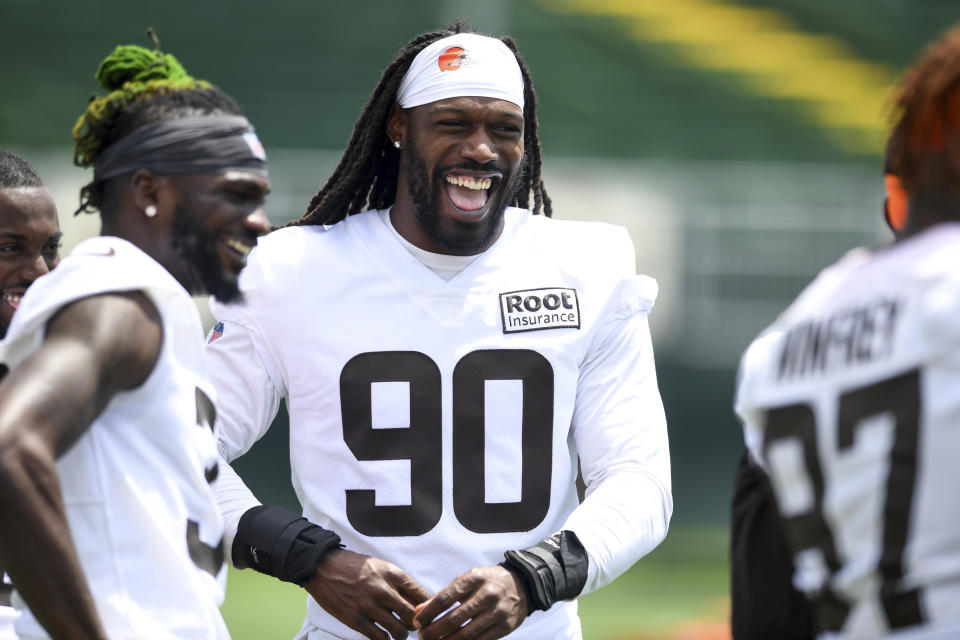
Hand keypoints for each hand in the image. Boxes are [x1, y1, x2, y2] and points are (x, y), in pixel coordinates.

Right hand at [305, 548, 430, 639]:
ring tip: (399, 632)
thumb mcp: (380, 566)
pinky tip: (383, 635)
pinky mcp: (356, 620)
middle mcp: (383, 590)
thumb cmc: (353, 566)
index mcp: (392, 574)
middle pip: (413, 615)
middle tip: (412, 624)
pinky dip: (384, 639)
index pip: (421, 594)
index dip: (427, 606)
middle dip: (416, 622)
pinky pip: (379, 637)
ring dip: (401, 634)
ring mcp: (369, 606)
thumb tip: (416, 599)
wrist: (323, 568)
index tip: (425, 612)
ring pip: (398, 630)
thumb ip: (398, 582)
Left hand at [413, 565, 527, 639]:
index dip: (428, 612)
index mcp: (474, 578)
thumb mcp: (467, 581)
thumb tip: (419, 610)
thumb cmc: (487, 582)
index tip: (417, 621)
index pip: (445, 598)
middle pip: (455, 618)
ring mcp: (497, 611)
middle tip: (423, 636)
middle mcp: (487, 594)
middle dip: (435, 630)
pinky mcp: (505, 626)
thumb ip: (444, 595)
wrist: (522, 584)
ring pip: (467, 633)